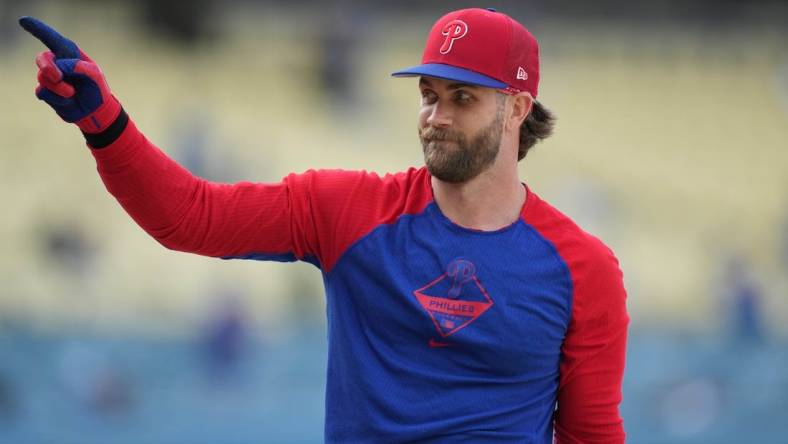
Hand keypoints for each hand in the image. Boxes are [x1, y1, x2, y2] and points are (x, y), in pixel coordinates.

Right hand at [19, 16, 120, 133]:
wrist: (95, 111)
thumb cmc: (96, 88)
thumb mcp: (95, 75)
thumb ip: (79, 67)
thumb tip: (59, 67)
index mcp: (69, 53)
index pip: (51, 38)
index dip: (37, 28)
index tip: (23, 20)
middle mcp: (57, 62)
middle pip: (42, 58)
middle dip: (48, 66)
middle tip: (58, 76)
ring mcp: (50, 77)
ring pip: (43, 78)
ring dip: (60, 87)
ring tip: (73, 92)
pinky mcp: (46, 92)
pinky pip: (44, 92)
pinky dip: (58, 98)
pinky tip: (69, 100)